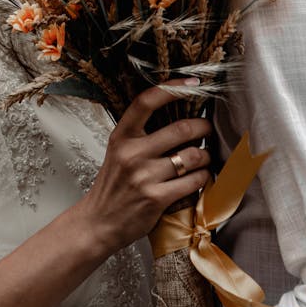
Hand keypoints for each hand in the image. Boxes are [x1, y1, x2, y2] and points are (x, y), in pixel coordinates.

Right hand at [79, 80, 211, 254]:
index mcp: (121, 136)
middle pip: (181, 129)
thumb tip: (179, 115)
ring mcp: (144, 176)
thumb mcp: (119, 151)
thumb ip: (142, 134)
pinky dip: (203, 177)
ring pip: (193, 156)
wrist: (98, 223)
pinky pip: (194, 181)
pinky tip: (200, 177)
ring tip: (204, 157)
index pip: (146, 101)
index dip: (172, 88)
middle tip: (207, 129)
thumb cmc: (114, 185)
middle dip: (203, 127)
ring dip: (206, 155)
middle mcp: (132, 153)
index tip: (193, 83)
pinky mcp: (156, 198)